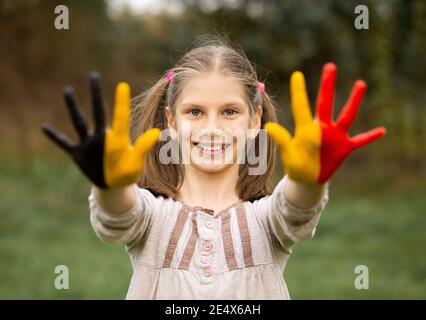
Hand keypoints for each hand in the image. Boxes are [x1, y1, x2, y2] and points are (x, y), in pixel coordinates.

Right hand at [41, 72, 159, 188]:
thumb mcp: (136, 162)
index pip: (120, 118)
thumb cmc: (127, 172)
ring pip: (79, 122)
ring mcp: (89, 145)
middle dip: (96, 94)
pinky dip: (55, 137)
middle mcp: (102, 137)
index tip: (122, 85)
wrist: (114, 186)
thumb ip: (143, 147)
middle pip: (98, 112)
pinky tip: (44, 127)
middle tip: (93, 75)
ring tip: (68, 90)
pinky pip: (64, 143)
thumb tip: (157, 132)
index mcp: (117, 139)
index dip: (121, 103)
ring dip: (73, 107)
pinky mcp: (79, 154)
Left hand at [265, 63, 385, 183]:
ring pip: (347, 116)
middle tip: (330, 66)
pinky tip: (383, 131)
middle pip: (325, 103)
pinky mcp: (345, 148)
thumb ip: (282, 141)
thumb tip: (269, 126)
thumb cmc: (296, 166)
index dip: (299, 92)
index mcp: (306, 130)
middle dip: (327, 86)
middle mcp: (322, 129)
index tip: (297, 74)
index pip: (301, 107)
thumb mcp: (289, 155)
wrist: (308, 180)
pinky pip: (361, 141)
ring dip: (354, 101)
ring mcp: (335, 137)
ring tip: (360, 83)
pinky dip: (370, 137)